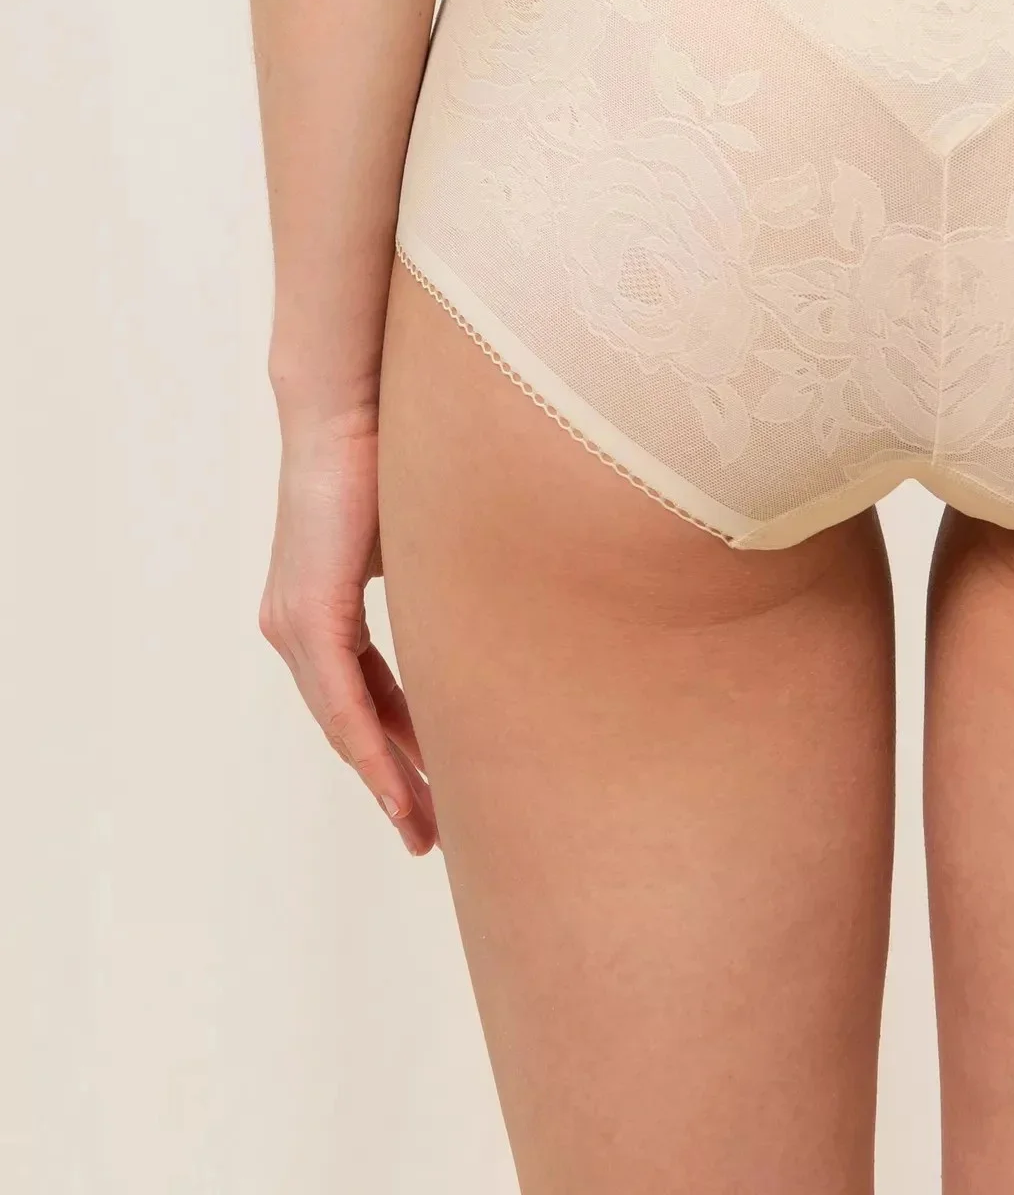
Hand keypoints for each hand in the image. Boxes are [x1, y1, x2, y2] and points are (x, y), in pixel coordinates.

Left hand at [258, 403, 436, 853]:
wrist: (351, 404)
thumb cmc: (393, 451)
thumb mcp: (423, 537)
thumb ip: (440, 582)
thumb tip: (493, 607)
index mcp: (323, 608)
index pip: (364, 695)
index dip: (398, 745)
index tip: (436, 788)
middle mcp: (296, 626)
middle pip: (351, 725)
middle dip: (396, 783)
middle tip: (432, 834)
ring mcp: (295, 624)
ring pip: (345, 725)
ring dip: (387, 780)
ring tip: (425, 827)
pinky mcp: (308, 616)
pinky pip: (342, 703)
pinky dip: (372, 748)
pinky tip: (398, 787)